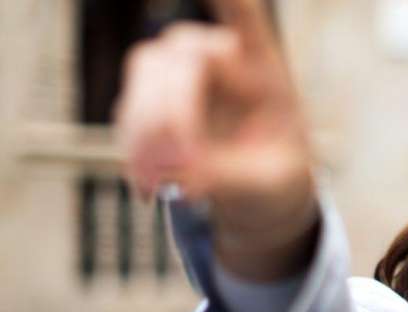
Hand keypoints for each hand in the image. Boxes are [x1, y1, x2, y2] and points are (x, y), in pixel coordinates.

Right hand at [116, 0, 316, 279]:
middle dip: (171, 110)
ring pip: (146, 70)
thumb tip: (184, 179)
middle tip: (177, 166)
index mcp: (264, 70)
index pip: (246, 20)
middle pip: (181, 53)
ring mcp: (183, 73)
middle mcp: (221, 58)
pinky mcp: (153, 98)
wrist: (257, 191)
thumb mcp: (271, 186)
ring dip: (144, 125)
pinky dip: (133, 144)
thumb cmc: (275, 177)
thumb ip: (233, 177)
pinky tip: (148, 182)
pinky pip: (129, 106)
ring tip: (157, 181)